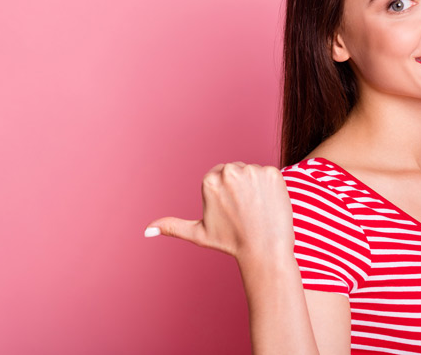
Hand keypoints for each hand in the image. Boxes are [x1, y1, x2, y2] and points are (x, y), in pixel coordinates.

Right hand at [144, 162, 294, 264]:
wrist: (265, 250)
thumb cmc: (231, 242)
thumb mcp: (198, 234)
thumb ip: (173, 227)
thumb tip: (146, 230)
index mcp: (210, 180)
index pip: (219, 175)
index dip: (226, 193)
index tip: (231, 210)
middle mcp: (230, 171)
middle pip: (236, 170)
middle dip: (240, 187)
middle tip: (244, 211)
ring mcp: (254, 171)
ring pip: (253, 173)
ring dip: (256, 186)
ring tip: (256, 209)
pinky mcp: (274, 173)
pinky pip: (270, 176)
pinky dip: (271, 188)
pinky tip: (269, 204)